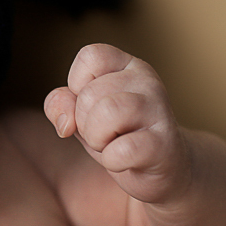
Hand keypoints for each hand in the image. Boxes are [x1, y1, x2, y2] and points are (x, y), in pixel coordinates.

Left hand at [44, 44, 190, 205]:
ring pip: (106, 112)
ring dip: (97, 139)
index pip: (90, 55)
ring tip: (112, 144)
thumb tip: (65, 121)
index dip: (77, 84)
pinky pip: (122, 150)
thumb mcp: (82, 115)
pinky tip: (125, 161)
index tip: (91, 104)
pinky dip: (112, 161)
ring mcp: (159, 110)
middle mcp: (147, 80)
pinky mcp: (164, 144)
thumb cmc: (118, 136)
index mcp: (127, 65)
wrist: (163, 170)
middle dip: (84, 123)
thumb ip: (61, 105)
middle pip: (89, 94)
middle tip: (106, 133)